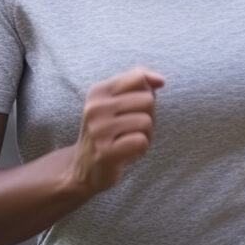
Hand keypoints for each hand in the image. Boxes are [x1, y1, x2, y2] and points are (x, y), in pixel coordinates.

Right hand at [68, 67, 164, 193]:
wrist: (84, 167)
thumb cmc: (109, 130)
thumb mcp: (116, 102)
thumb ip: (137, 84)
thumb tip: (160, 80)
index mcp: (98, 91)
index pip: (138, 77)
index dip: (148, 91)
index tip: (141, 105)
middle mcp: (95, 107)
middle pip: (147, 100)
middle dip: (147, 115)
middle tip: (132, 128)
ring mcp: (99, 129)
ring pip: (146, 122)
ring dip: (145, 135)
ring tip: (129, 140)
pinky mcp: (105, 151)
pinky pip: (141, 141)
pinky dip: (141, 149)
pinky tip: (127, 152)